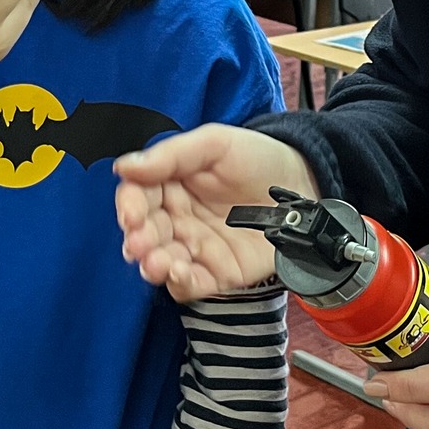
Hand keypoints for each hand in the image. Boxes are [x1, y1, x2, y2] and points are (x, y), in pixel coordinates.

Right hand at [114, 125, 315, 299]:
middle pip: (145, 233)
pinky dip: (180, 283)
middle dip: (138, 240)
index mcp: (170, 184)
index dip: (130, 206)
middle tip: (139, 242)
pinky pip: (190, 285)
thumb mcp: (216, 144)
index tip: (132, 213)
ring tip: (156, 263)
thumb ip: (171, 155)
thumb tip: (126, 167)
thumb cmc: (259, 159)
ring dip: (153, 265)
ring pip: (162, 262)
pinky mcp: (217, 272)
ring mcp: (196, 247)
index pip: (138, 196)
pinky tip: (179, 274)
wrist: (302, 186)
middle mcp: (177, 218)